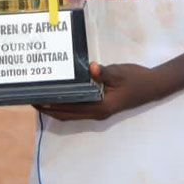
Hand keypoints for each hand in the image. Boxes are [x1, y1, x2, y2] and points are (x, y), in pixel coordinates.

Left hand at [35, 61, 163, 121]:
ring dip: (56, 108)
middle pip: (67, 115)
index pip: (70, 109)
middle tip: (31, 98)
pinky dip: (67, 105)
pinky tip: (61, 94)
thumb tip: (92, 68)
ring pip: (72, 114)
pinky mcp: (101, 106)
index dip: (52, 106)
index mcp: (100, 107)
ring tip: (41, 97)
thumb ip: (104, 72)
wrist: (152, 86)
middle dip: (48, 109)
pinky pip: (79, 109)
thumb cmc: (135, 79)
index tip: (36, 100)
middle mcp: (97, 113)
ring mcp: (99, 111)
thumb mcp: (119, 73)